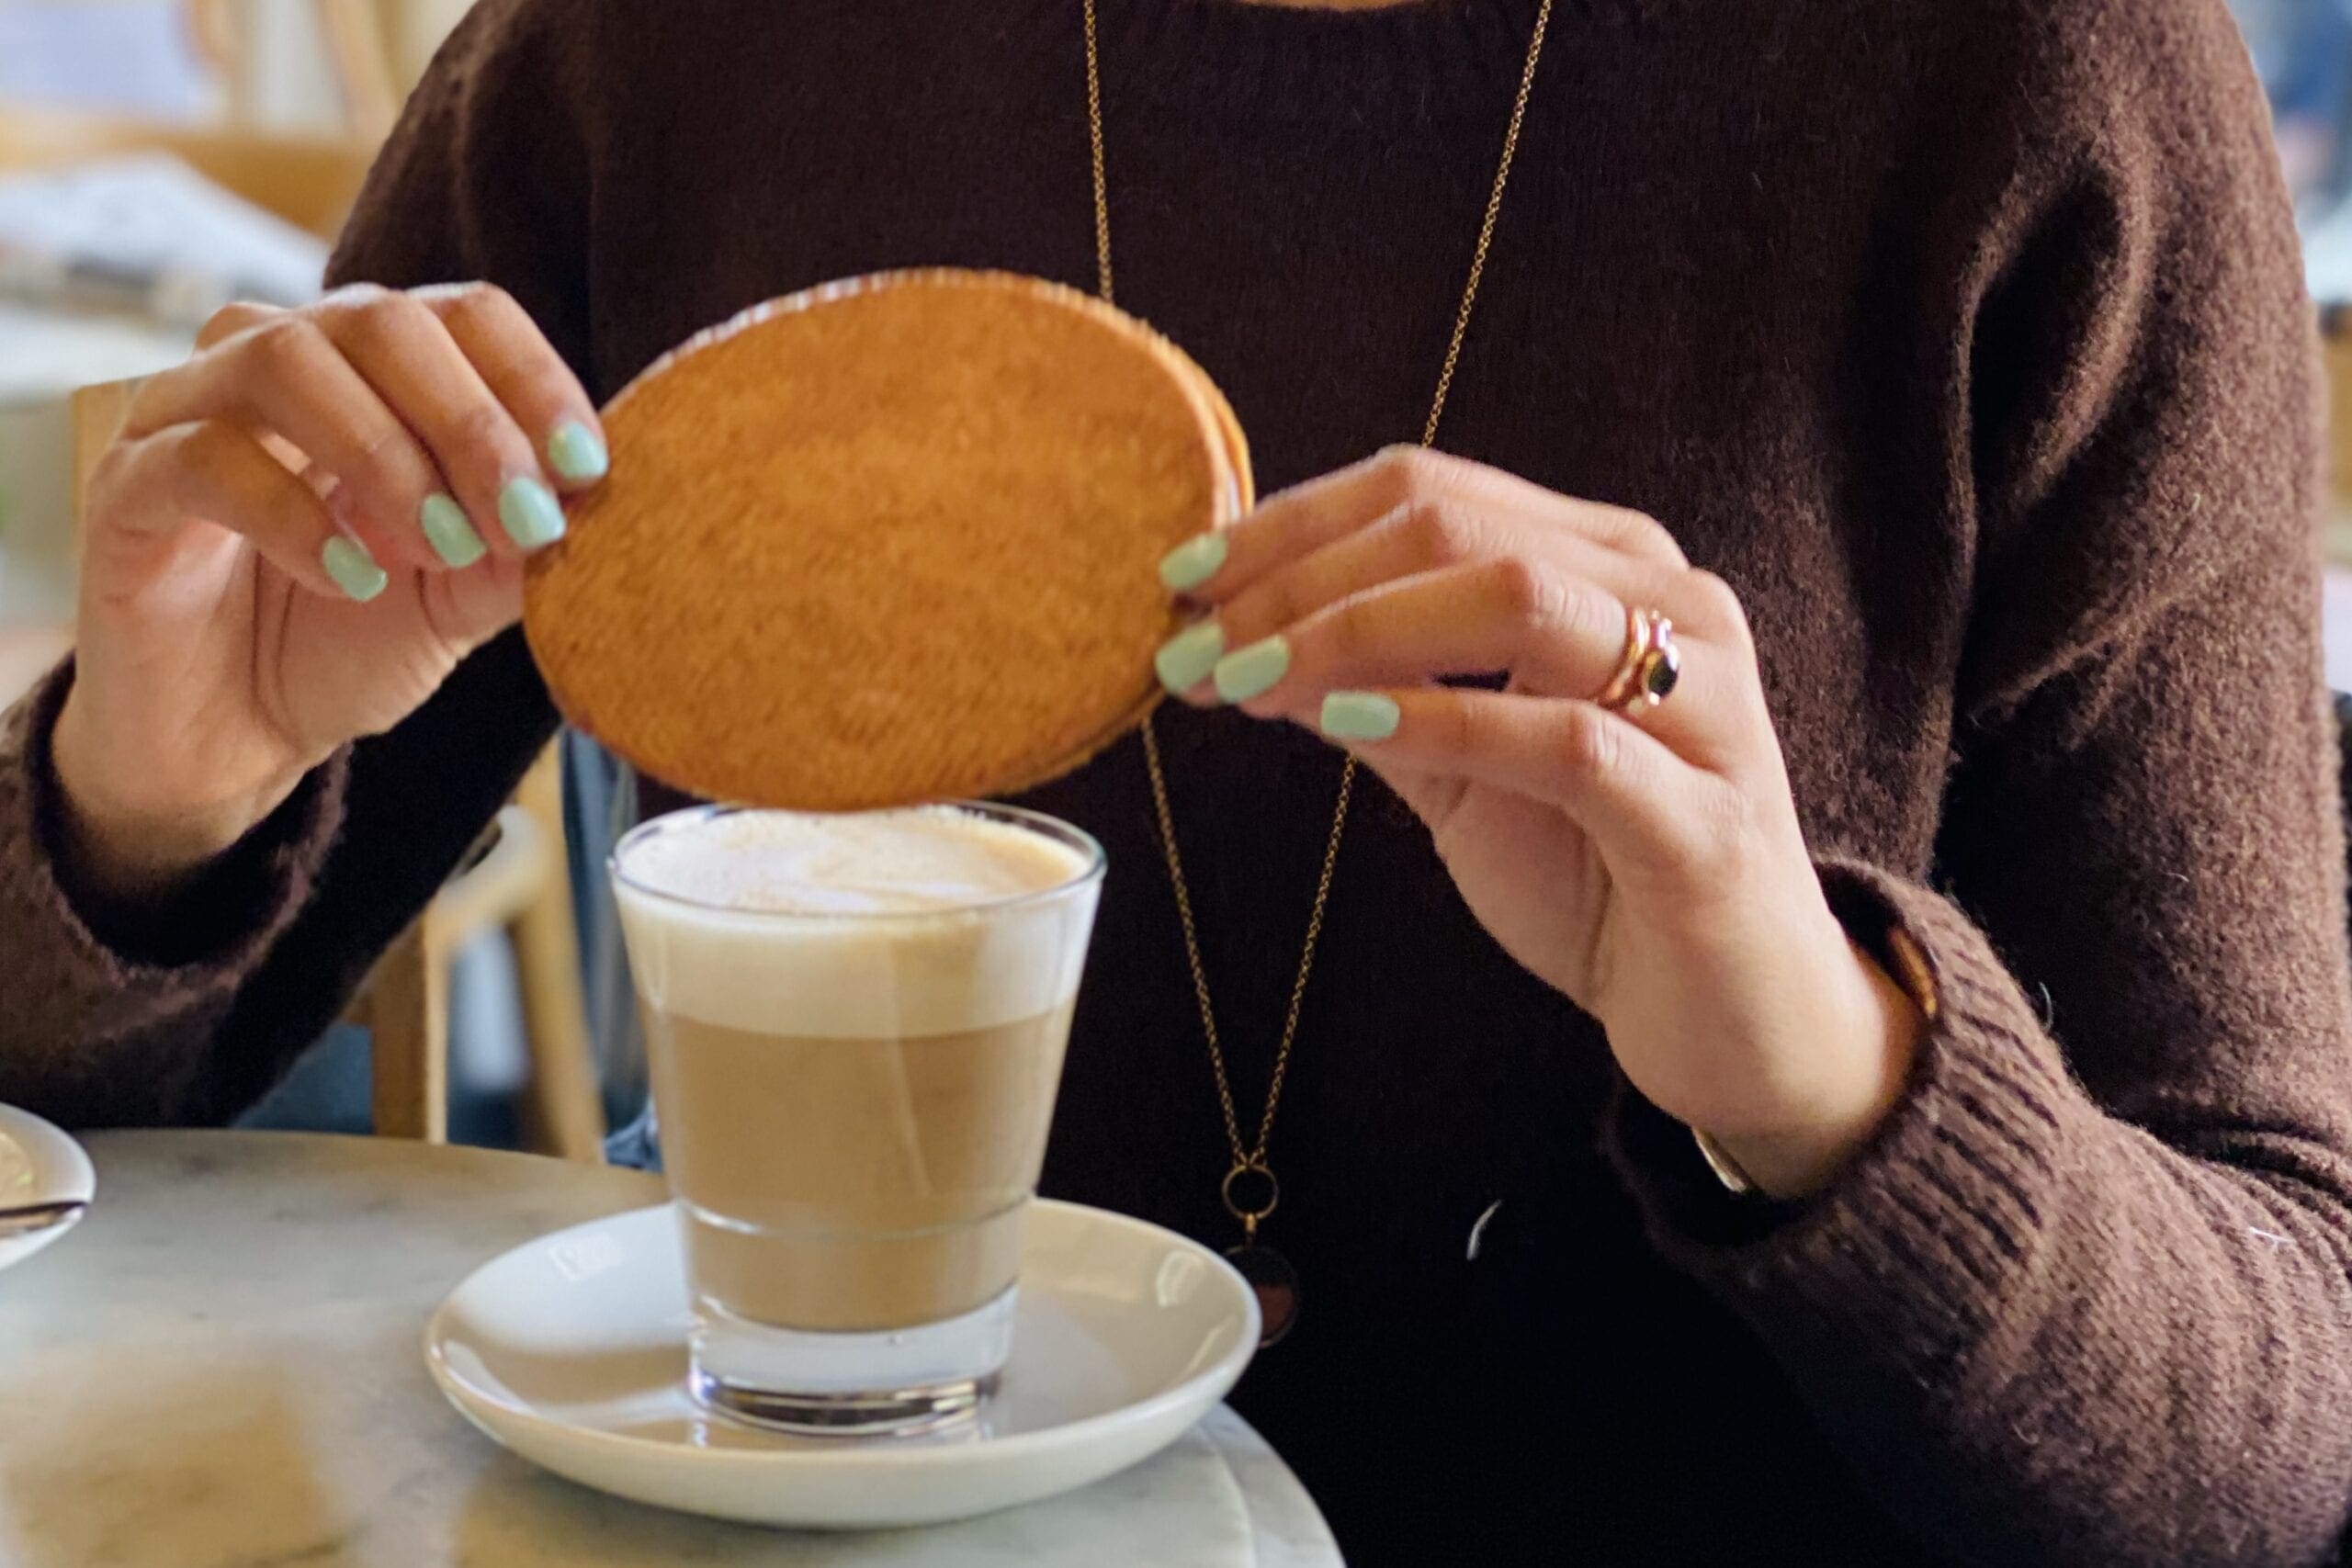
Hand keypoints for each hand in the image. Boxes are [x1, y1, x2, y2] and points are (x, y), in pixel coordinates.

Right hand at [53, 283, 605, 899]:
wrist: (234, 735)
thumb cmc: (350, 640)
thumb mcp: (463, 596)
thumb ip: (520, 545)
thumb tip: (594, 500)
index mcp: (375, 371)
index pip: (463, 313)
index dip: (534, 378)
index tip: (588, 468)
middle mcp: (279, 361)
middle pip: (381, 319)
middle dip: (472, 422)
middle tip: (525, 521)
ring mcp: (190, 412)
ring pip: (284, 358)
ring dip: (384, 454)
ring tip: (435, 549)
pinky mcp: (127, 486)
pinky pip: (203, 457)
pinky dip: (292, 514)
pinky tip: (350, 579)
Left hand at [1158, 448, 1920, 1197]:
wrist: (1739, 1019)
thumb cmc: (1600, 877)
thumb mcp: (1466, 771)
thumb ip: (1383, 689)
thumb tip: (1244, 637)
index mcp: (1613, 569)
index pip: (1435, 492)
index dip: (1294, 524)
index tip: (1182, 579)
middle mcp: (1673, 605)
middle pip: (1458, 528)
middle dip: (1299, 578)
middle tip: (1192, 641)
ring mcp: (1705, 703)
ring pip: (1515, 599)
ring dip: (1350, 632)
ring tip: (1247, 681)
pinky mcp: (1703, 817)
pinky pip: (1564, 739)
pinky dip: (1443, 720)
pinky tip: (1341, 727)